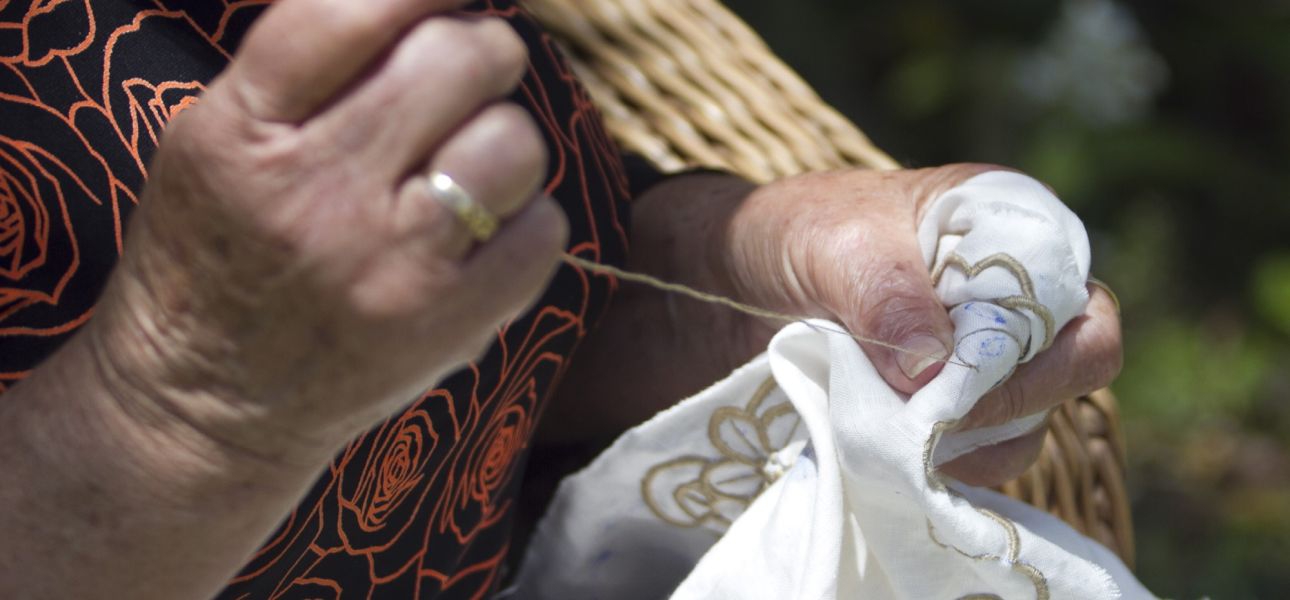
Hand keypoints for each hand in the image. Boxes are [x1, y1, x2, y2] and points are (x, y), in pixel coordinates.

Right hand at [90, 0, 567, 466]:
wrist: (205, 404)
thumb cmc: (213, 256)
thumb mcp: (213, 140)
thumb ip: (305, 67)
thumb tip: (421, 5)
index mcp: (242, 133)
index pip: (350, 11)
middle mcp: (318, 194)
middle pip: (457, 59)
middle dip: (478, 51)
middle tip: (468, 74)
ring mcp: (391, 265)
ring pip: (513, 141)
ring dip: (504, 138)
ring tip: (469, 164)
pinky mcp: (448, 326)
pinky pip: (544, 229)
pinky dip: (526, 219)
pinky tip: (481, 232)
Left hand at [719, 164, 1121, 485]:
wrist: (729, 281)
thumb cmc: (793, 235)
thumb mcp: (833, 243)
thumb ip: (885, 291)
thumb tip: (934, 371)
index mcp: (1012, 235)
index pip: (1084, 314)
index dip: (1041, 361)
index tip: (959, 387)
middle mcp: (1017, 303)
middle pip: (1066, 381)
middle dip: (1000, 410)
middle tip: (919, 423)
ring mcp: (984, 363)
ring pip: (1020, 430)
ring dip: (959, 445)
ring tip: (883, 433)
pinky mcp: (947, 411)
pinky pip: (970, 457)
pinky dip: (932, 465)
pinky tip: (881, 455)